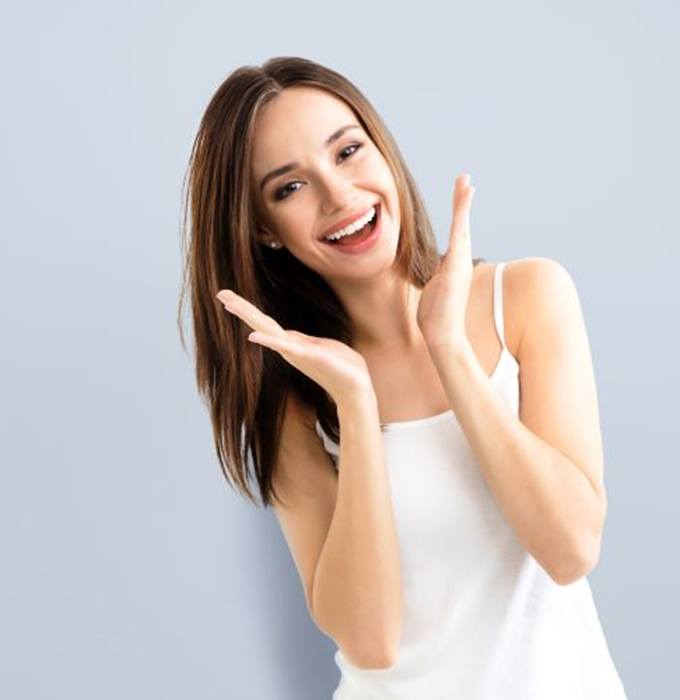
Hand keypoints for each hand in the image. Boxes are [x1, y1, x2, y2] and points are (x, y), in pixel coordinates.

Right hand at [216, 290, 374, 405]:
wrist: (357, 388)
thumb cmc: (343, 367)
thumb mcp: (321, 346)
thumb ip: (304, 340)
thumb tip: (288, 335)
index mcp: (293, 343)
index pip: (266, 323)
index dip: (248, 310)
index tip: (229, 298)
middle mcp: (289, 348)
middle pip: (260, 323)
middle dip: (241, 308)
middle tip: (220, 293)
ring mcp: (296, 352)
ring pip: (267, 330)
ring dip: (248, 316)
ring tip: (229, 303)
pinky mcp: (308, 356)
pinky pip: (285, 347)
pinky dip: (268, 341)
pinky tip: (252, 336)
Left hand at [416, 173, 475, 350]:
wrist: (442, 334)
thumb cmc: (436, 316)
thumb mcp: (434, 289)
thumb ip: (437, 277)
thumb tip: (435, 274)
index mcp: (454, 264)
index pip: (457, 233)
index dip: (459, 213)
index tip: (461, 194)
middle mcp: (460, 261)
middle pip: (463, 224)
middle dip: (463, 201)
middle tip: (465, 178)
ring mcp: (459, 264)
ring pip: (462, 227)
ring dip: (463, 204)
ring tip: (466, 183)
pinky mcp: (455, 268)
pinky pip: (458, 238)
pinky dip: (461, 219)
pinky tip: (463, 206)